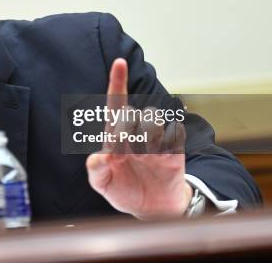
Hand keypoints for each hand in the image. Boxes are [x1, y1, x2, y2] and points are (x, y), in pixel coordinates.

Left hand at [86, 58, 191, 218]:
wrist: (153, 210)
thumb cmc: (124, 190)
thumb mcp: (104, 185)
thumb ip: (97, 172)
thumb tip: (96, 157)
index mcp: (115, 136)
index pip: (115, 104)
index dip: (117, 83)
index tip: (119, 62)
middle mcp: (135, 132)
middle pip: (131, 113)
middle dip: (126, 128)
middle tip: (125, 150)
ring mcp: (156, 139)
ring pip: (153, 119)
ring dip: (146, 136)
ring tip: (144, 157)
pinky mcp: (174, 149)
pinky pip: (174, 132)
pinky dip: (167, 143)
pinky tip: (161, 158)